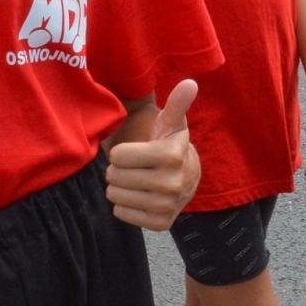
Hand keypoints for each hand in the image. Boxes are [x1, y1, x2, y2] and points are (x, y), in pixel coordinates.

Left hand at [106, 80, 200, 230]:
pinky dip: (124, 204)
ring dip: (118, 187)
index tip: (135, 151)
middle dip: (118, 170)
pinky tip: (137, 196)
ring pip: (115, 195)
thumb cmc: (170, 145)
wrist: (187, 179)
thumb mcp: (172, 123)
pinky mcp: (160, 223)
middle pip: (114, 176)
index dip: (122, 152)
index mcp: (172, 155)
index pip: (118, 156)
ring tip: (133, 180)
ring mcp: (166, 206)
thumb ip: (177, 103)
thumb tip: (190, 83)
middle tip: (133, 167)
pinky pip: (121, 213)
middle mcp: (171, 183)